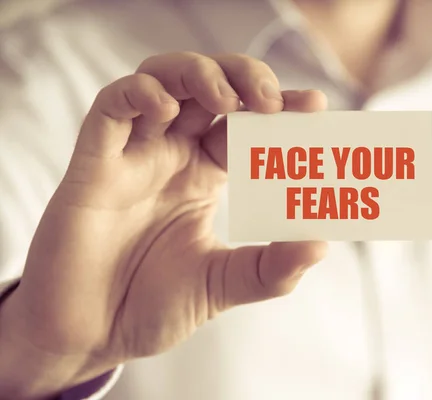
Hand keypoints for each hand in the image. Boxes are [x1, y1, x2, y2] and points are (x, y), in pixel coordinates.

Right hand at [0, 52, 327, 398]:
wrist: (90, 336)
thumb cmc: (152, 306)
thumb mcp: (223, 285)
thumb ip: (272, 269)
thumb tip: (322, 244)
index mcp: (204, 175)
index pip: (245, 123)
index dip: (279, 107)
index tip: (315, 104)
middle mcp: (171, 156)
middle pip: (207, 86)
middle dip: (243, 77)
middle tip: (272, 99)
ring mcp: (132, 155)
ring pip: (161, 79)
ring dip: (198, 74)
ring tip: (228, 99)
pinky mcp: (93, 164)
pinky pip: (111, 108)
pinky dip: (140, 95)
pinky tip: (166, 112)